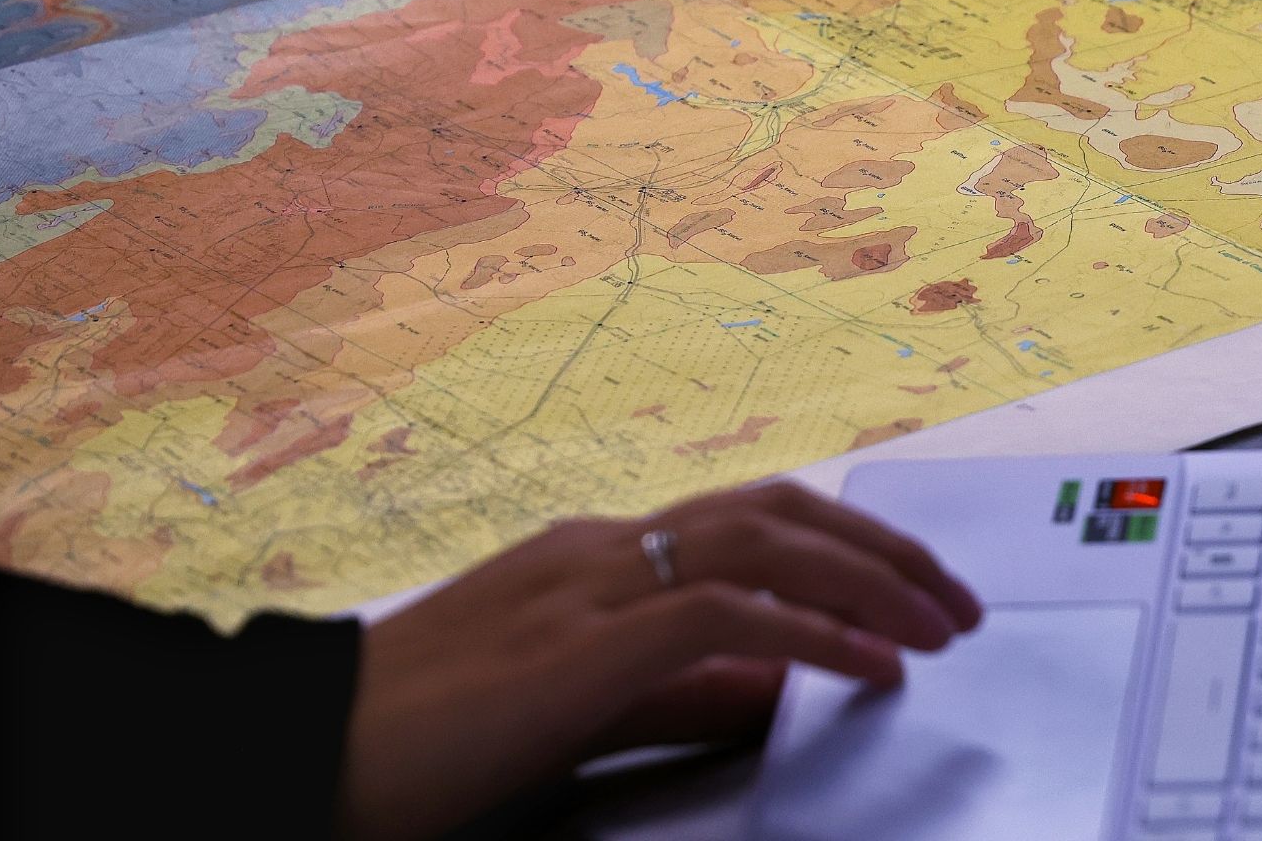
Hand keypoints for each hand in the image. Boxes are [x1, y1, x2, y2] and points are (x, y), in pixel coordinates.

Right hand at [336, 478, 983, 839]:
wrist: (306, 754)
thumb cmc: (424, 736)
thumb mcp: (576, 702)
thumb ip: (676, 687)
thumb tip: (777, 685)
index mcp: (597, 557)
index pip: (749, 516)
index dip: (844, 542)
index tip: (911, 583)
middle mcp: (601, 550)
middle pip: (776, 509)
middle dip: (880, 546)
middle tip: (955, 596)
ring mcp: (587, 586)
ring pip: (763, 542)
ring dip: (869, 578)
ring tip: (940, 624)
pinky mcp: (579, 645)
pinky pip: (726, 615)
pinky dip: (815, 633)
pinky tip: (872, 663)